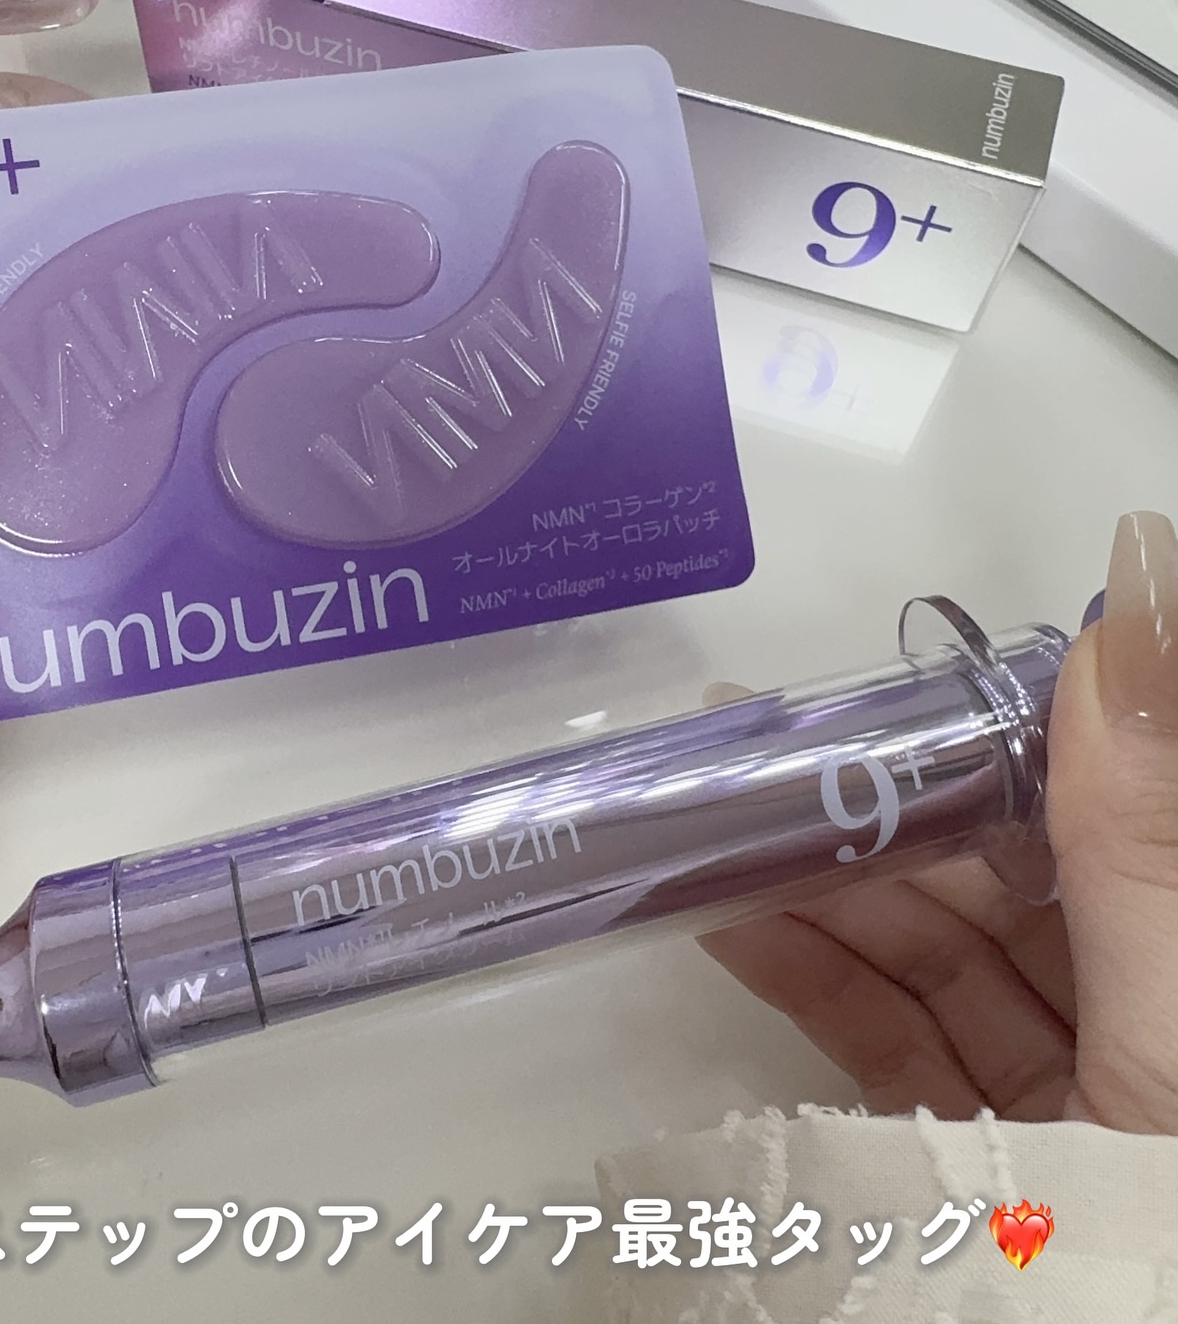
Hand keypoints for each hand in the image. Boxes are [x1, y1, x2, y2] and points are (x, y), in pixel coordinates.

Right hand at [701, 512, 1177, 1133]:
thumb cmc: (1165, 1233)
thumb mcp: (1176, 1024)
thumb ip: (1136, 843)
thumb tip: (1128, 614)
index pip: (1098, 815)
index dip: (997, 744)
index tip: (896, 686)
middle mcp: (1139, 1011)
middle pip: (999, 885)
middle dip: (881, 815)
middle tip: (763, 750)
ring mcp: (1063, 1101)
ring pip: (930, 961)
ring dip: (821, 892)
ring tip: (715, 823)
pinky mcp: (976, 1163)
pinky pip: (889, 1050)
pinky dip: (809, 987)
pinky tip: (729, 925)